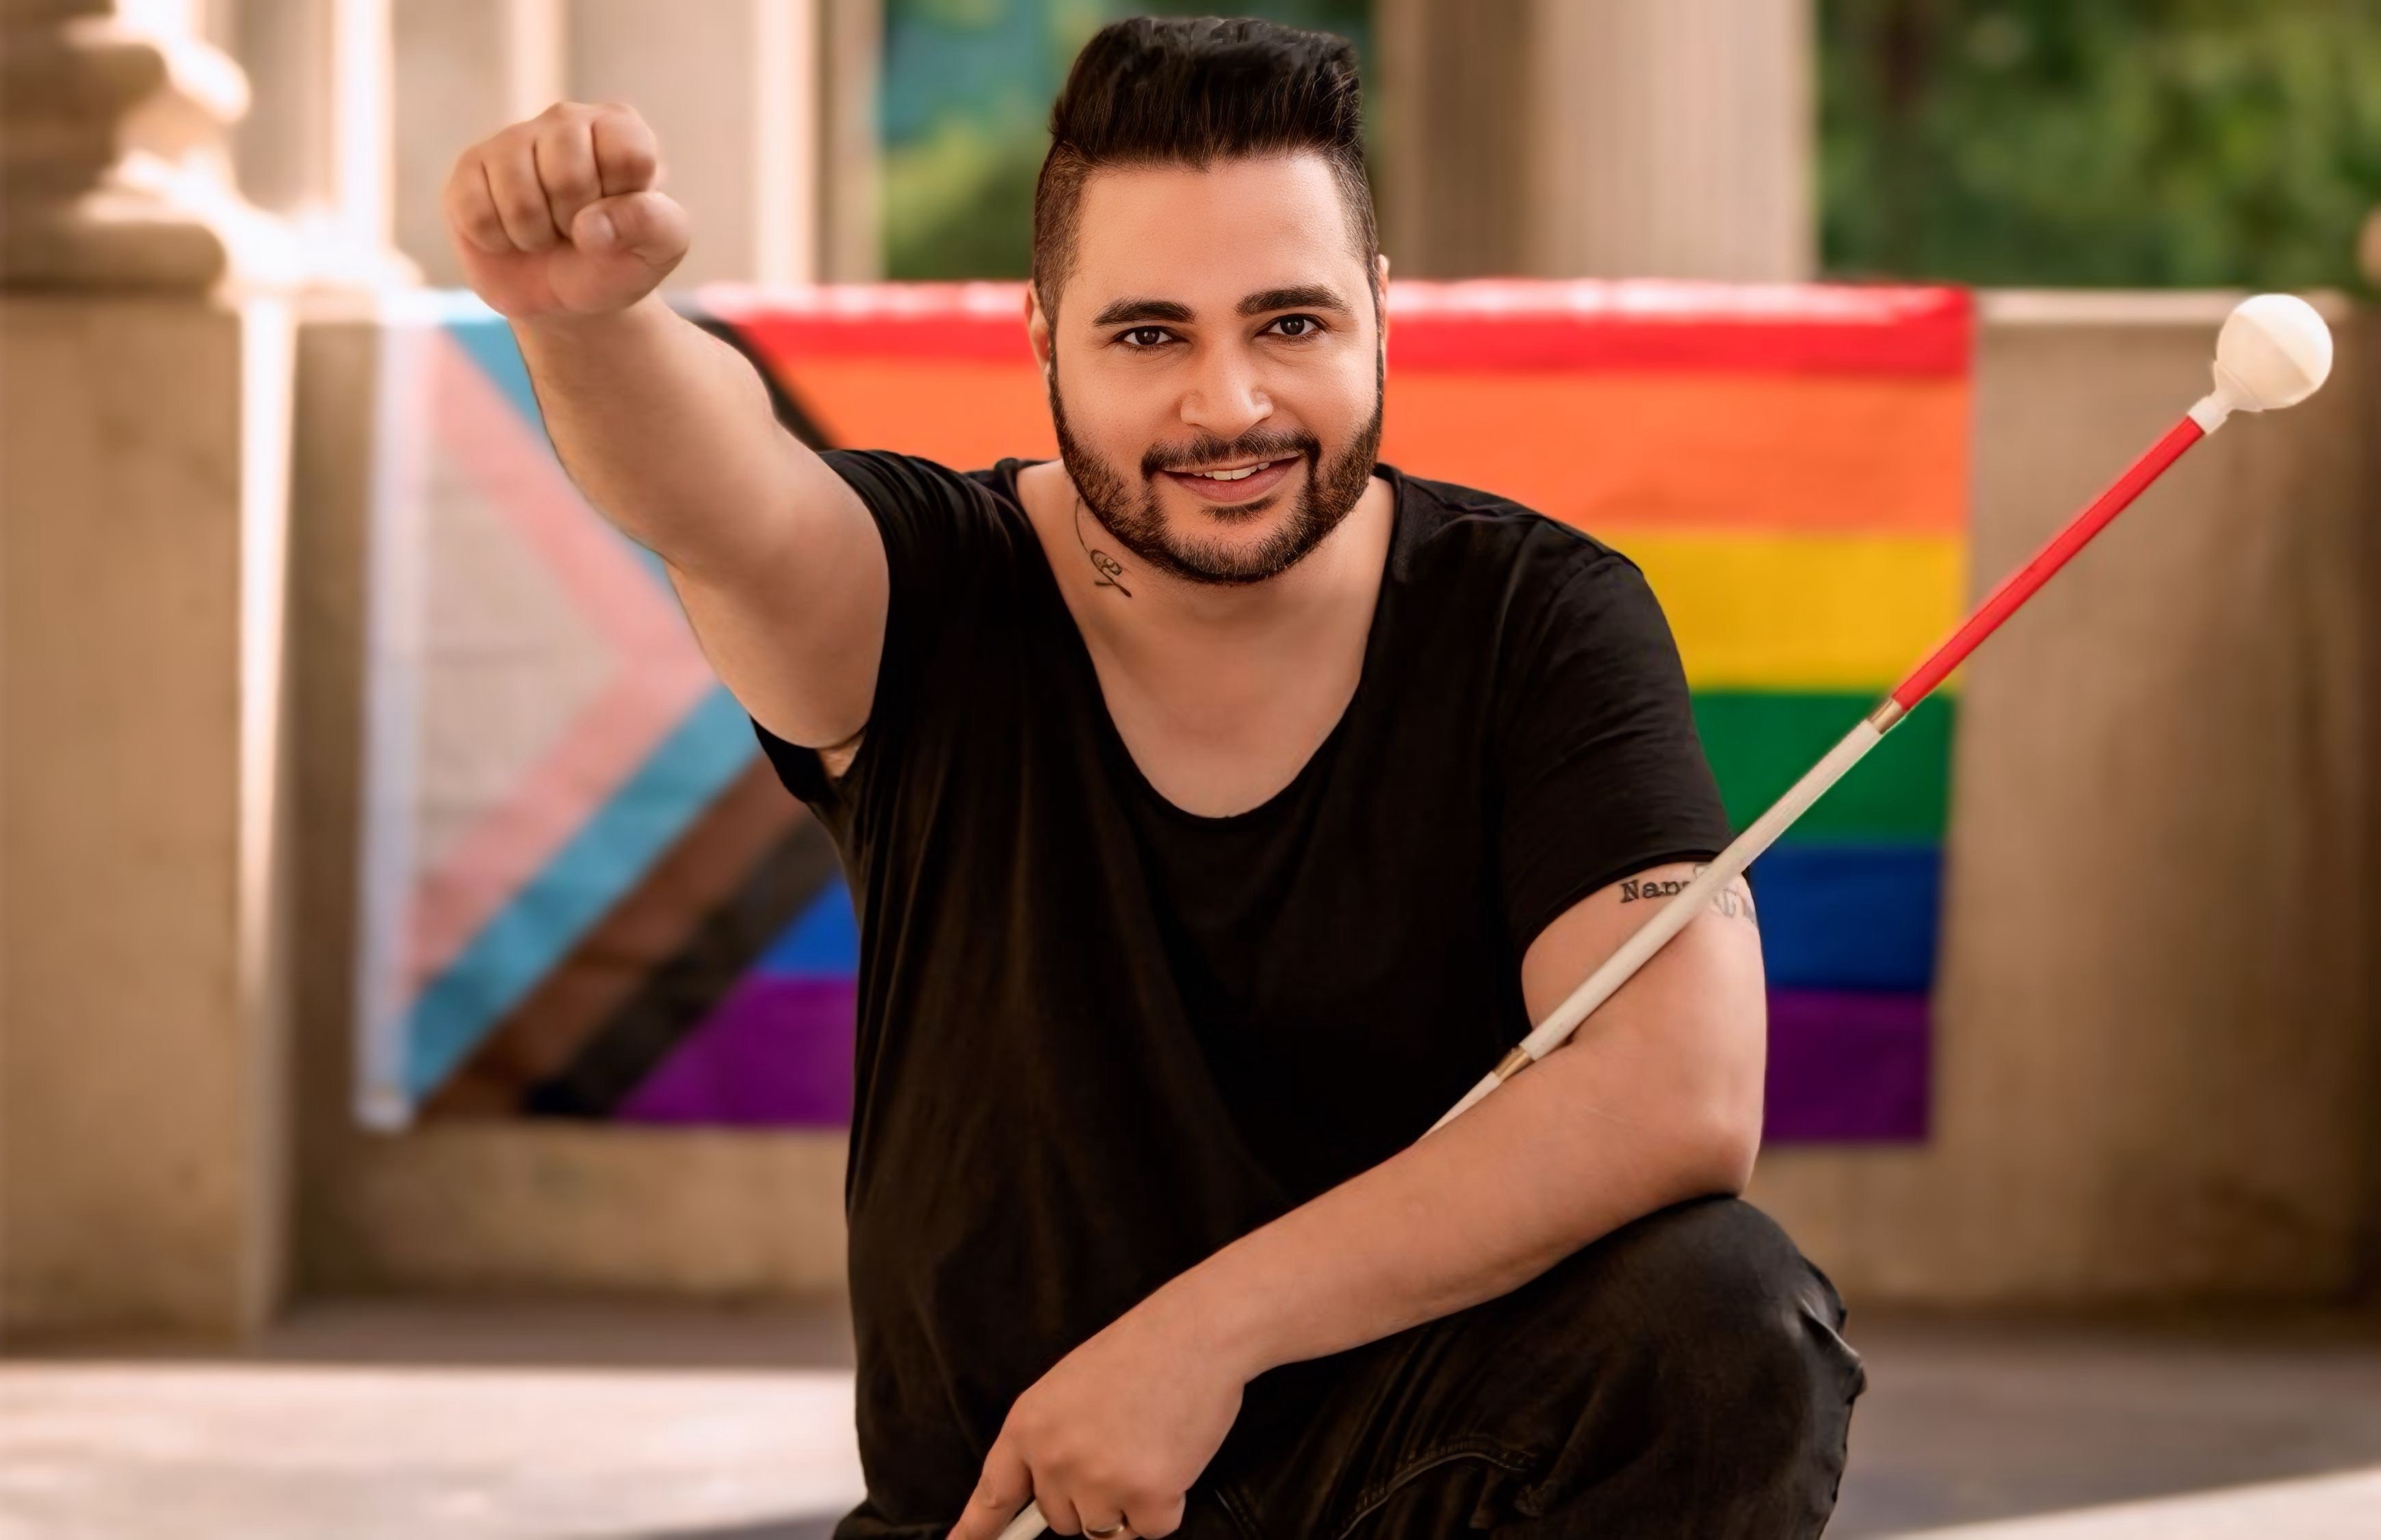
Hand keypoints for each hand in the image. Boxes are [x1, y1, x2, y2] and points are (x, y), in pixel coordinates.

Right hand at [442, 101, 689, 319]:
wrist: (568, 296)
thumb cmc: (618, 259)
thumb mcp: (660, 249)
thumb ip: (653, 225)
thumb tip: (591, 226)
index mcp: (618, 127)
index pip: (629, 155)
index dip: (624, 205)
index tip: (620, 217)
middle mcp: (565, 120)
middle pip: (568, 175)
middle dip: (575, 223)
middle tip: (576, 229)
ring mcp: (512, 140)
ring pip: (519, 196)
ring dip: (536, 236)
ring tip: (546, 232)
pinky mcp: (470, 168)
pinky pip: (477, 212)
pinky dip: (498, 240)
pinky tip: (511, 233)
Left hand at [949, 1291, 1250, 1538]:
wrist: (1196, 1331)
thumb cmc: (1140, 1352)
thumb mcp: (1068, 1387)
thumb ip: (1049, 1439)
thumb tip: (1049, 1490)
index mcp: (1029, 1425)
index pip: (992, 1494)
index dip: (975, 1530)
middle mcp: (1055, 1459)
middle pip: (1061, 1519)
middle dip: (1091, 1496)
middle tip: (1124, 1443)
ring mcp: (1099, 1481)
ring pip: (1104, 1531)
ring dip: (1129, 1505)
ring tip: (1149, 1446)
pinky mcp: (1148, 1497)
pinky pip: (1153, 1529)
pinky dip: (1168, 1505)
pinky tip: (1174, 1457)